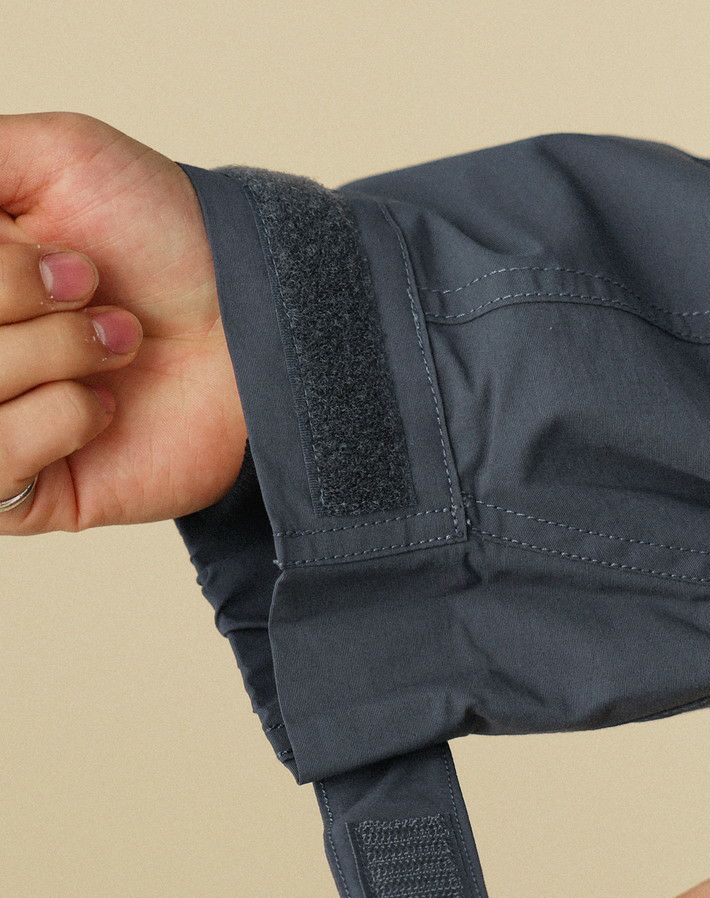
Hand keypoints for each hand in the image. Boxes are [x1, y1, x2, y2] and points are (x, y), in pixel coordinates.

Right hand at [0, 111, 245, 532]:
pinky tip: (106, 404)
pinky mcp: (22, 495)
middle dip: (16, 295)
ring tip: (118, 341)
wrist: (253, 318)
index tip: (45, 247)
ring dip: (51, 353)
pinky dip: (61, 417)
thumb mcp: (54, 156)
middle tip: (91, 285)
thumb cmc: (159, 234)